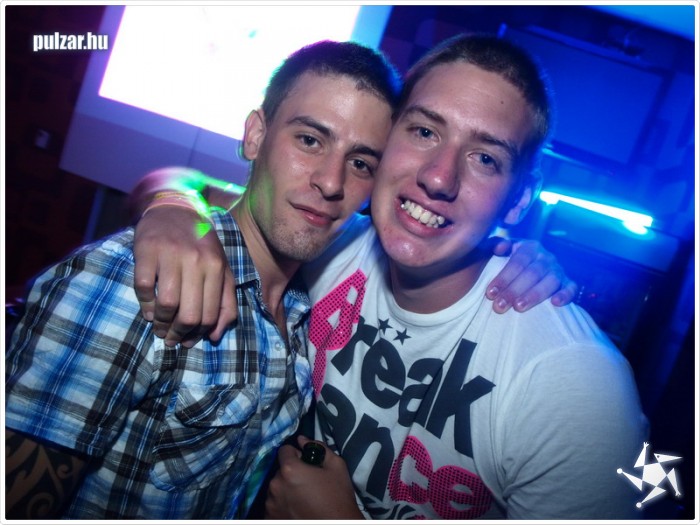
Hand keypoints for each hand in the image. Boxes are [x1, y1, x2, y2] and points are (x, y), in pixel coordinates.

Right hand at [133, 205, 236, 346]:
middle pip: (189, 313)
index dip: (198, 334)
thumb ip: (225, 301)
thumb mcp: (221, 268)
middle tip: (171, 339)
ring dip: (161, 323)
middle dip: (179, 334)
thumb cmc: (200, 245)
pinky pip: (143, 288)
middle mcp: (196, 261)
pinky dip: (144, 305)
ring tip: (159, 327)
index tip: (188, 340)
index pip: (209, 314)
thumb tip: (215, 336)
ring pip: (166, 304)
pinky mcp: (147, 250)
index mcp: (217, 267)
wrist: (175, 209)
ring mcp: (170, 255)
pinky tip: (148, 310)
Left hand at [265, 436, 364, 519]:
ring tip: (302, 499)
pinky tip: (297, 510)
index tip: (306, 464)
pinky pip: (274, 505)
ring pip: (276, 489)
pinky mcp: (271, 518)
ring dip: (286, 490)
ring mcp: (271, 504)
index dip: (296, 455)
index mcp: (290, 470)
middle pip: (280, 471)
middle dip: (291, 474)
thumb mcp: (336, 467)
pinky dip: (282, 506)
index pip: (284, 450)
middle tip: (307, 483)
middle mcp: (275, 485)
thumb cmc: (338, 497)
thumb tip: (302, 440)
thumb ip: (319, 448)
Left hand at [486, 237, 577, 312]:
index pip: (517, 262)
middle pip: (532, 273)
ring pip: (550, 281)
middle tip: (499, 306)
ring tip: (518, 307)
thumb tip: (499, 247)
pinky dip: (565, 295)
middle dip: (514, 290)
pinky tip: (555, 303)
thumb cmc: (508, 263)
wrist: (527, 271)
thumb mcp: (501, 251)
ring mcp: (558, 269)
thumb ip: (495, 245)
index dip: (504, 278)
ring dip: (534, 295)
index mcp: (529, 247)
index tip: (490, 293)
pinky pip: (571, 287)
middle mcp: (546, 256)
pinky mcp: (568, 282)